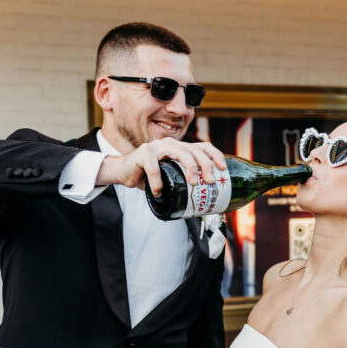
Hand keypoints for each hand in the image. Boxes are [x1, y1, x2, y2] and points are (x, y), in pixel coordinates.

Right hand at [96, 139, 226, 194]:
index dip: (215, 155)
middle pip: (194, 150)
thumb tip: (203, 203)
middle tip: (209, 181)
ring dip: (188, 168)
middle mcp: (171, 144)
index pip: (202, 146)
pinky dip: (157, 182)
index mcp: (180, 148)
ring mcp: (157, 146)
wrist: (123, 172)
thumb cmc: (148, 177)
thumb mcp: (170, 178)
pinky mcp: (144, 153)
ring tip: (192, 183)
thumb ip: (183, 183)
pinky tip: (158, 192)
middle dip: (205, 165)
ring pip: (179, 152)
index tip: (223, 168)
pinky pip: (154, 167)